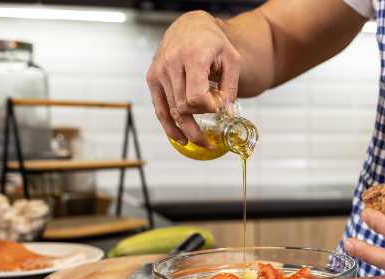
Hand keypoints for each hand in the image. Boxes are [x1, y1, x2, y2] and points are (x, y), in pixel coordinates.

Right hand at [146, 10, 241, 145]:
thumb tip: (225, 111)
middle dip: (197, 125)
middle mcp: (172, 64)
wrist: (189, 27)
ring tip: (200, 144)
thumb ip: (230, 85)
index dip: (207, 108)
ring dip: (186, 130)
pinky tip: (180, 138)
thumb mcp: (231, 59)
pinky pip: (159, 108)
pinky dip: (169, 126)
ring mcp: (159, 71)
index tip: (217, 108)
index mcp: (193, 57)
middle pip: (183, 107)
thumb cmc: (213, 43)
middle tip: (210, 142)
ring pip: (172, 110)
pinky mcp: (152, 78)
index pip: (195, 95)